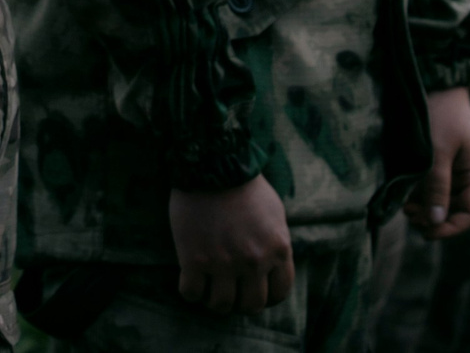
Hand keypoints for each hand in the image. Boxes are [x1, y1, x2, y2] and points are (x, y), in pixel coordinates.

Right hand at [168, 176, 292, 314]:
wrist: (211, 163)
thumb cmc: (243, 184)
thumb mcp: (274, 213)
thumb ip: (276, 243)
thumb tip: (273, 263)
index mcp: (277, 250)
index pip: (279, 293)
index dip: (266, 297)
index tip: (253, 290)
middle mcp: (253, 262)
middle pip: (250, 306)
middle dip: (240, 301)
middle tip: (229, 289)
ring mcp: (223, 264)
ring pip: (221, 306)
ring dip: (214, 300)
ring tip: (208, 286)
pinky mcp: (193, 260)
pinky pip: (191, 294)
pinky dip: (190, 291)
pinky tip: (190, 278)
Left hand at [415, 86, 469, 240]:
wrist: (432, 81)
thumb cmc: (439, 113)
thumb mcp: (437, 151)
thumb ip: (437, 186)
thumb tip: (435, 220)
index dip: (451, 227)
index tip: (426, 232)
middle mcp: (467, 174)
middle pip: (454, 209)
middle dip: (434, 218)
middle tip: (410, 215)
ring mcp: (452, 168)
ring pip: (441, 200)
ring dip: (425, 208)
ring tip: (406, 207)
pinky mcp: (437, 162)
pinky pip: (431, 187)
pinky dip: (420, 195)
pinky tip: (406, 196)